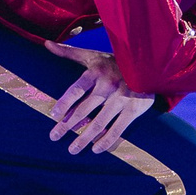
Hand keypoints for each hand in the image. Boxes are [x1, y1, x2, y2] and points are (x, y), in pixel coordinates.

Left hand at [42, 41, 156, 154]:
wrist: (148, 64)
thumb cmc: (114, 62)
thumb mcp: (93, 56)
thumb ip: (69, 53)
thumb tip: (46, 44)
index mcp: (96, 72)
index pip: (77, 89)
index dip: (65, 103)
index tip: (53, 115)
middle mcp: (109, 85)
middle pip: (85, 109)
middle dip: (68, 125)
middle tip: (54, 136)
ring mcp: (122, 98)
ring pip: (99, 123)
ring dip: (84, 138)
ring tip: (72, 149)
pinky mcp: (134, 109)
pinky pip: (118, 128)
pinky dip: (106, 141)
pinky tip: (95, 149)